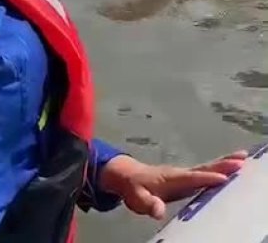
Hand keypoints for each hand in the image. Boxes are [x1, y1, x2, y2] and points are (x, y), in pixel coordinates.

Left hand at [99, 151, 246, 219]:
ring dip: (224, 164)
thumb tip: (158, 211)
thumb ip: (148, 203)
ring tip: (243, 159)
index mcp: (170, 178)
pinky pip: (206, 172)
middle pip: (203, 168)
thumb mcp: (136, 198)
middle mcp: (180, 173)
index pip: (191, 178)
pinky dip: (220, 170)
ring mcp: (184, 175)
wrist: (127, 175)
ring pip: (207, 168)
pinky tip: (231, 170)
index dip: (206, 179)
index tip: (224, 179)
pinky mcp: (187, 178)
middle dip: (222, 166)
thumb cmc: (132, 187)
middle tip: (241, 160)